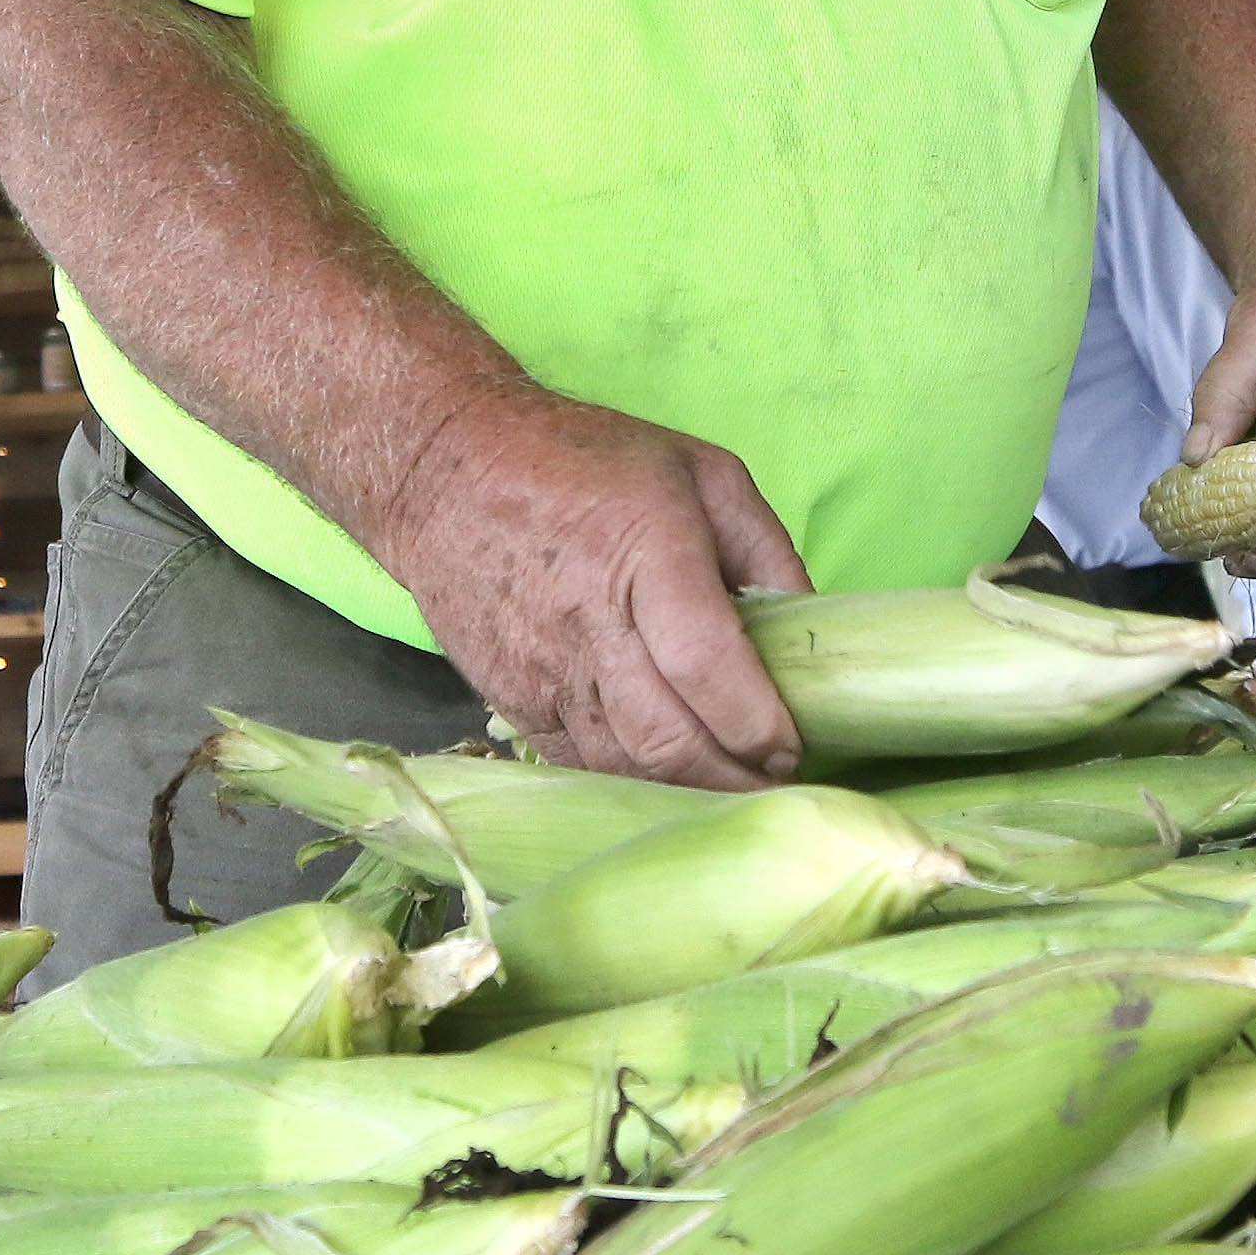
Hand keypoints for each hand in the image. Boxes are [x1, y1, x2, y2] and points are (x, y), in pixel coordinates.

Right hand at [374, 385, 813, 787]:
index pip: (706, 666)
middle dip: (736, 781)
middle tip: (779, 785)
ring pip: (626, 769)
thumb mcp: (700, 471)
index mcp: (645, 552)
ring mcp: (544, 670)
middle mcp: (590, 621)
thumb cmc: (583, 461)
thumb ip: (766, 550)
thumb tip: (812, 634)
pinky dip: (633, 785)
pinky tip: (670, 778)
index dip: (757, 723)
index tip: (794, 745)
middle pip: (669, 740)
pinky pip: (582, 767)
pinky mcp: (513, 700)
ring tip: (735, 788)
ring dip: (689, 793)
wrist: (443, 469)